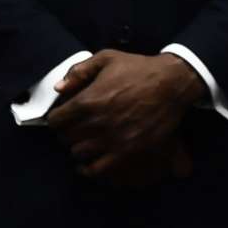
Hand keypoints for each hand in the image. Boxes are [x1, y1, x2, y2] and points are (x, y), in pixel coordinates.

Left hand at [44, 51, 203, 181]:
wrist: (172, 83)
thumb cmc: (139, 69)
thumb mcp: (108, 58)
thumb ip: (79, 71)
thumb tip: (58, 88)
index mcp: (87, 100)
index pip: (55, 120)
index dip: (58, 118)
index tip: (65, 116)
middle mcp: (96, 123)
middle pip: (65, 138)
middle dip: (68, 132)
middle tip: (76, 128)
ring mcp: (110, 139)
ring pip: (78, 153)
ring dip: (79, 147)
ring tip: (86, 142)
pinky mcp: (126, 151)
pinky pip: (97, 169)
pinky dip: (89, 168)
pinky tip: (91, 162)